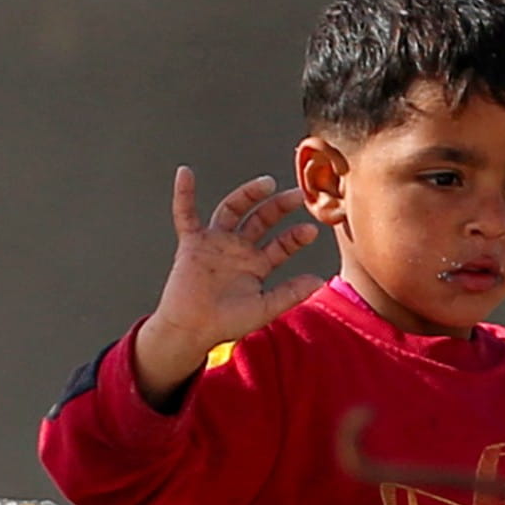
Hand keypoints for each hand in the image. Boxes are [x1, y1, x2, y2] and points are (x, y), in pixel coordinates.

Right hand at [130, 169, 323, 399]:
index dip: (296, 237)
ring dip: (248, 194)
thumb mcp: (264, 308)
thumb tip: (320, 280)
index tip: (312, 230)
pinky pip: (185, 214)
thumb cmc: (226, 323)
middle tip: (297, 195)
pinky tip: (185, 173)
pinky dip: (184, 194)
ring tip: (267, 183)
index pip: (281, 243)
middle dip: (279, 207)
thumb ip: (290, 293)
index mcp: (256, 264)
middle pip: (261, 219)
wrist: (192, 331)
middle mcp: (237, 248)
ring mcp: (215, 243)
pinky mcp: (192, 243)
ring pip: (232, 209)